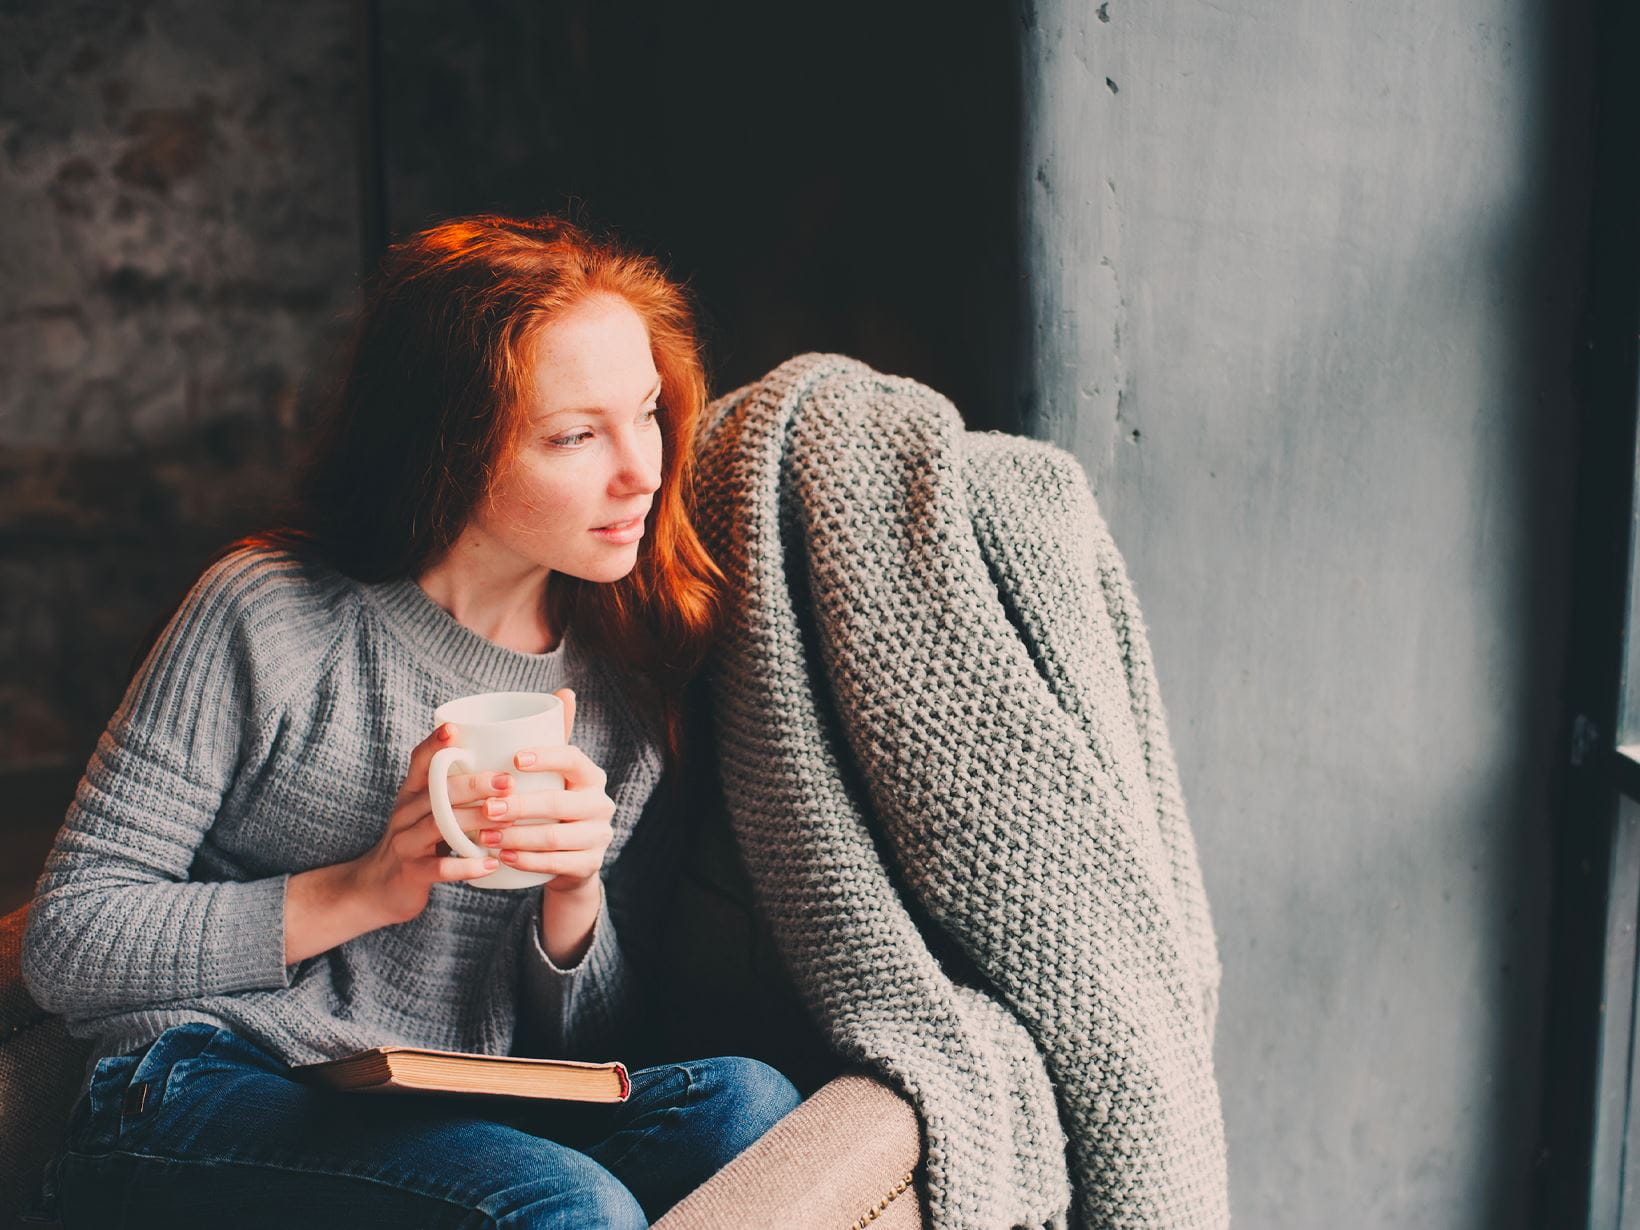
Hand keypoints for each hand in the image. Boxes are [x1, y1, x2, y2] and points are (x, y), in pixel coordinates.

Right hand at [347, 722, 516, 925]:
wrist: (378, 889)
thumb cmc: (418, 842)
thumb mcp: (428, 812)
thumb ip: (454, 791)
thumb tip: (503, 766)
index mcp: (411, 794)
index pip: (419, 762)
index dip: (433, 744)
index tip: (453, 729)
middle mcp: (404, 814)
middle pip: (436, 793)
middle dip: (473, 784)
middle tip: (508, 782)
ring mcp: (406, 843)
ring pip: (439, 826)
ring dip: (475, 821)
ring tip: (507, 821)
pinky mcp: (411, 873)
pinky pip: (439, 868)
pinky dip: (466, 866)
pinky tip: (491, 864)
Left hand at [478, 689, 616, 896]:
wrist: (571, 859)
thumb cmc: (555, 804)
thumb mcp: (557, 772)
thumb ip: (556, 735)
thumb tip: (564, 691)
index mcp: (591, 776)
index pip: (572, 760)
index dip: (545, 757)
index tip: (513, 759)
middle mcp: (601, 804)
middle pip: (559, 803)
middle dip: (519, 805)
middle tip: (485, 807)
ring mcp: (598, 837)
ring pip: (556, 837)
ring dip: (517, 836)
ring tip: (484, 835)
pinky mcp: (589, 865)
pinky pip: (557, 864)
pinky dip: (528, 861)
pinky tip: (504, 856)